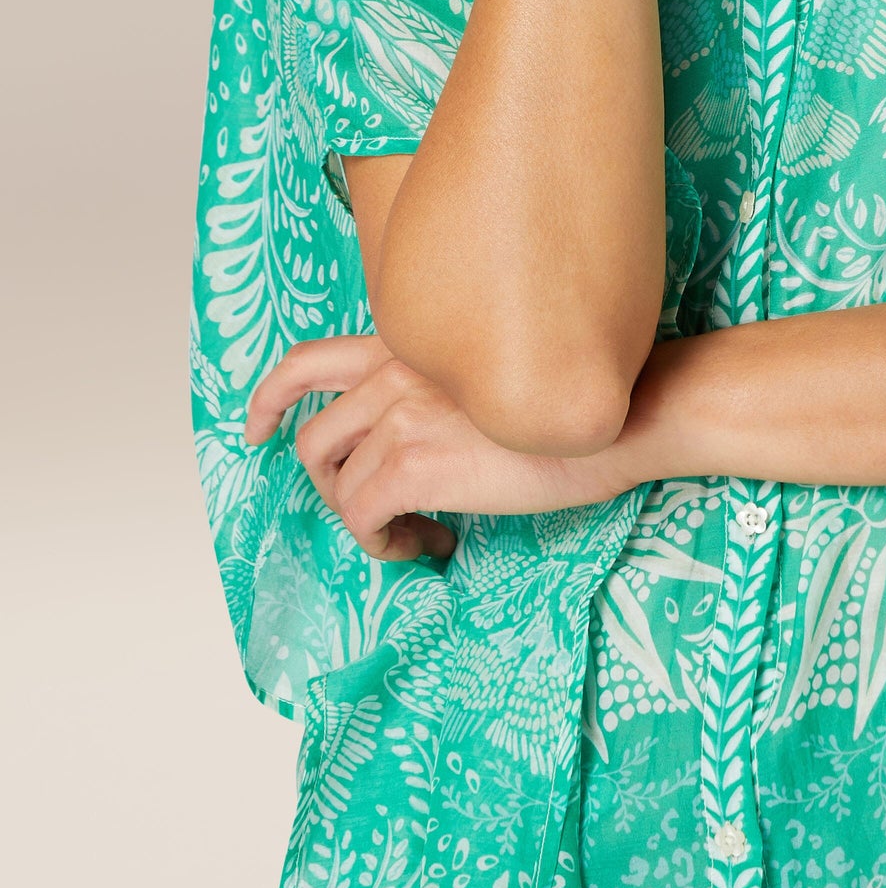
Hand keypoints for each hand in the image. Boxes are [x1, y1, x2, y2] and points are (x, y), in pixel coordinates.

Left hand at [245, 334, 644, 561]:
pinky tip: (429, 544)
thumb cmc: (578, 400)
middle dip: (328, 486)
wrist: (627, 414)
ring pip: (335, 484)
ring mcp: (403, 413)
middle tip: (369, 512)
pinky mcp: (416, 463)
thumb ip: (444, 388)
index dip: (269, 399)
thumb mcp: (494, 376)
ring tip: (412, 532)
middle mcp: (397, 369)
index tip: (256, 431)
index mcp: (412, 342)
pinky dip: (384, 544)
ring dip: (362, 520)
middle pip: (313, 439)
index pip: (310, 361)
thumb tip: (415, 441)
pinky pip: (361, 519)